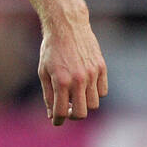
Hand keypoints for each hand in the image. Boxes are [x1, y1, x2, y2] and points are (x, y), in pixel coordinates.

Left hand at [38, 7, 107, 125]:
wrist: (67, 25)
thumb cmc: (51, 49)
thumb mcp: (44, 72)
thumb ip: (48, 95)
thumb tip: (52, 115)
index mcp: (61, 81)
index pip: (61, 112)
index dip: (57, 120)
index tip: (56, 120)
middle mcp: (78, 79)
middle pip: (81, 113)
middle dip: (73, 115)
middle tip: (67, 109)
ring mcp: (92, 74)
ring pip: (93, 104)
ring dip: (84, 103)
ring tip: (76, 95)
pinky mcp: (101, 67)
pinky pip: (102, 91)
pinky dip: (95, 93)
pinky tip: (85, 86)